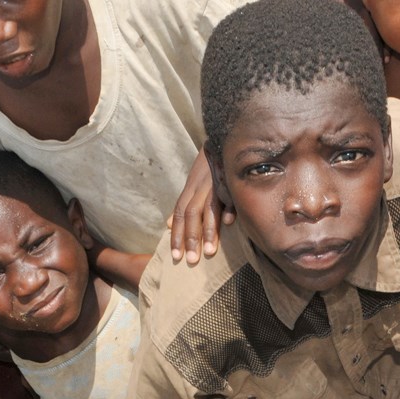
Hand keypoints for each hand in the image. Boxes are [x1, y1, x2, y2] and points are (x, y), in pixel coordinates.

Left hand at [168, 150, 234, 264]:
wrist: (222, 138)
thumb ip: (182, 206)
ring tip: (209, 252)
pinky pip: (229, 194)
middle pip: (191, 214)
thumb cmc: (208, 167)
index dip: (176, 236)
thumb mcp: (191, 185)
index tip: (175, 256)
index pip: (180, 215)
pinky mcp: (231, 178)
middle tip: (190, 260)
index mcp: (190, 190)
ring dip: (208, 230)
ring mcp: (215, 183)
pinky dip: (229, 208)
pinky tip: (229, 223)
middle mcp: (200, 187)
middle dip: (190, 238)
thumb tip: (168, 225)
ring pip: (208, 208)